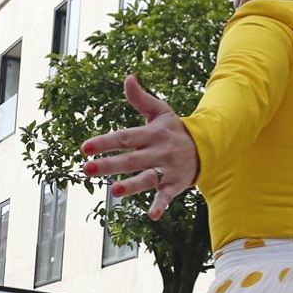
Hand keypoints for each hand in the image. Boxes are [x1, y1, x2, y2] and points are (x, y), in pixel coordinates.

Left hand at [80, 74, 199, 220]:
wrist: (207, 146)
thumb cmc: (174, 130)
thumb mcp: (161, 111)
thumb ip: (141, 98)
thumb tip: (128, 77)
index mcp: (152, 133)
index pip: (124, 137)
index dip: (104, 142)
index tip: (85, 147)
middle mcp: (158, 152)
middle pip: (130, 159)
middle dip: (108, 165)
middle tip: (86, 169)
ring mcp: (167, 169)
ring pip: (147, 178)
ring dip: (132, 185)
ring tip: (114, 191)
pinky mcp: (175, 185)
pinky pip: (167, 196)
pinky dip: (161, 205)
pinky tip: (152, 215)